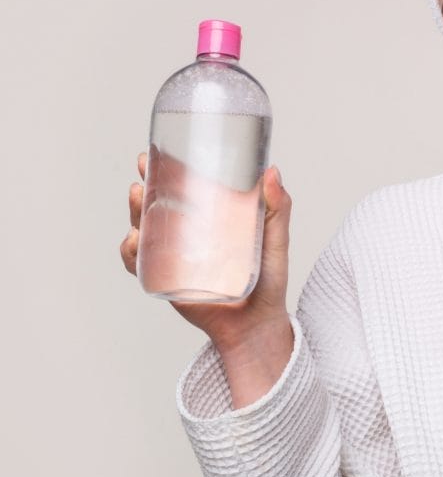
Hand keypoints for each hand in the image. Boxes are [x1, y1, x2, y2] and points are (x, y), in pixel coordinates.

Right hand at [121, 151, 292, 353]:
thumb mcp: (276, 239)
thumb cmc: (269, 280)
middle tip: (144, 170)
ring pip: (144, 230)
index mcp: (213, 218)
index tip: (158, 152)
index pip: (185, 189)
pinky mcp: (166, 280)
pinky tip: (133, 240)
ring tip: (138, 197)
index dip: (168, 170)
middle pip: (158, 205)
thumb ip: (278, 208)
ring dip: (134, 212)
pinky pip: (139, 264)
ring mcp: (174, 256)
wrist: (256, 323)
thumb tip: (272, 171)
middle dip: (145, 186)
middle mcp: (189, 234)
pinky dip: (130, 251)